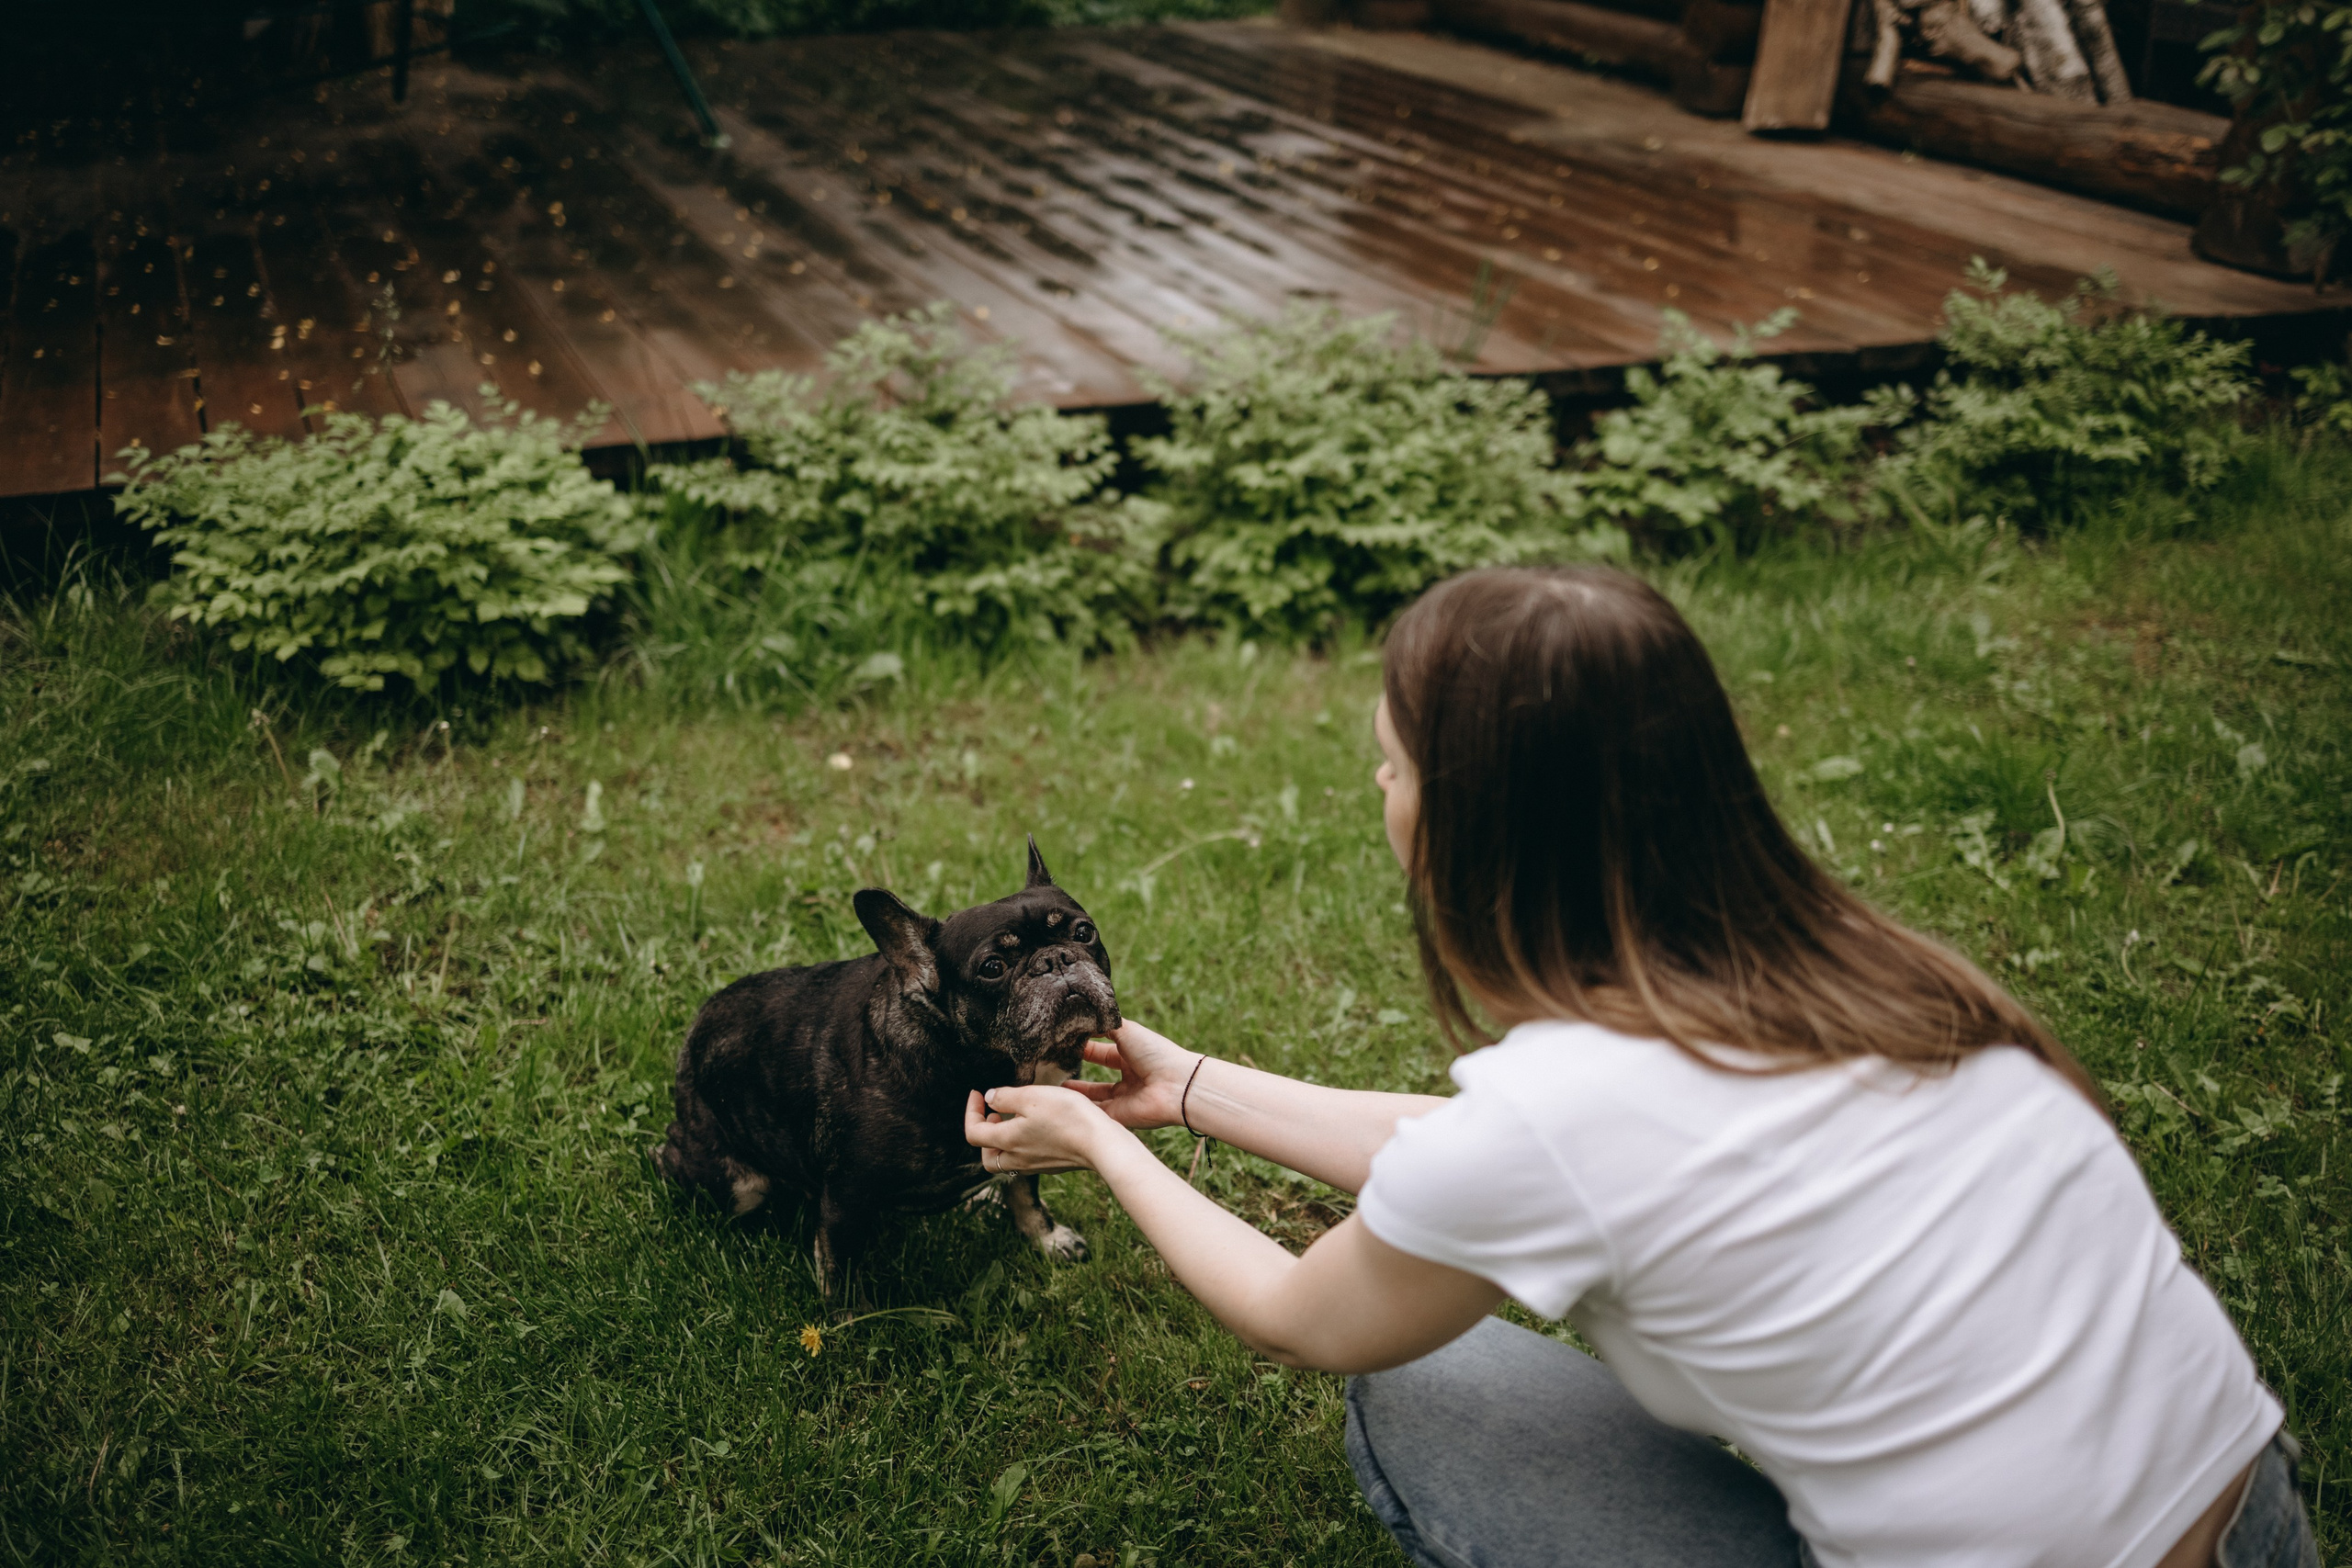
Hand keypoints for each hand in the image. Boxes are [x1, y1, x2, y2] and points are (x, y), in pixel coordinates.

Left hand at [965, 1083, 1125, 1174]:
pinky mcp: (1054, 1165)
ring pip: (1008, 1160)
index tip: (978, 1093)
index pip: (974, 1133)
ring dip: (1005, 1141)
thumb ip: (1006, 1097)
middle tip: (995, 1115)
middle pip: (988, 1157)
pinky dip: (1024, 1144)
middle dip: (985, 1135)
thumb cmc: (1067, 1117)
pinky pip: (1028, 1159)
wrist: (1101, 1144)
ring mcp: (1036, 1165)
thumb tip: (990, 1099)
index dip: (971, 1112)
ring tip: (1017, 1119)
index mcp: (1007, 1141)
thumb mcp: (1032, 1096)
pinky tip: (1039, 1127)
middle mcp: (1018, 1159)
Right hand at [1063, 1019, 1202, 1130]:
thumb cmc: (1154, 1052)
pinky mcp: (1118, 1116)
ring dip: (1074, 1091)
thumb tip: (1084, 1019)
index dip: (1082, 1046)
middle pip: (1096, 1073)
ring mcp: (1123, 1097)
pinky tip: (1060, 1099)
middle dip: (1076, 1069)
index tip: (1060, 1042)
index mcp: (1130, 1054)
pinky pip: (1095, 1112)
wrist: (1174, 1085)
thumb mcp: (1126, 1030)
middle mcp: (1126, 1076)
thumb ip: (1104, 1026)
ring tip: (1050, 1083)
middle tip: (1051, 1063)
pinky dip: (1079, 1108)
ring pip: (1092, 1096)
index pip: (1100, 1050)